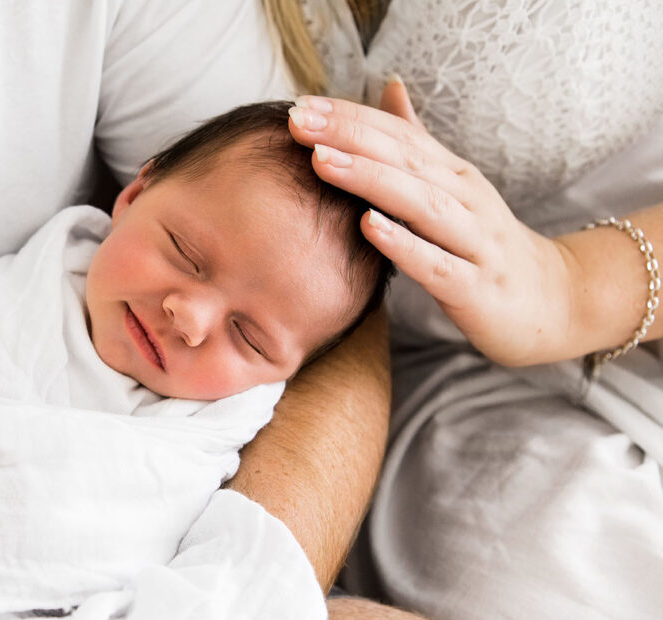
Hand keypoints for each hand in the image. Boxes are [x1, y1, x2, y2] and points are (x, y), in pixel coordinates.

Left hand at [288, 80, 575, 366]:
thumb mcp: (452, 189)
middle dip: (349, 137)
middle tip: (298, 122)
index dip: (350, 117)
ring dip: (370, 179)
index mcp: (453, 175)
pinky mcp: (475, 286)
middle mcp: (466, 199)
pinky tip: (368, 227)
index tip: (300, 106)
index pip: (398, 134)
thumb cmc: (485, 245)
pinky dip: (402, 244)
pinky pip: (435, 263)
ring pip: (419, 204)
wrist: (551, 300)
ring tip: (322, 162)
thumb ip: (418, 144)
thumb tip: (389, 88)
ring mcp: (474, 241)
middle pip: (404, 159)